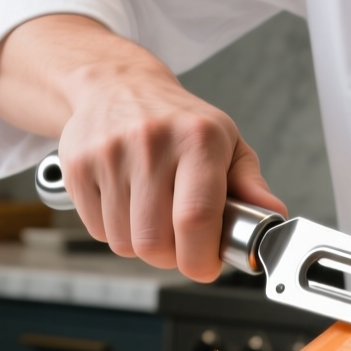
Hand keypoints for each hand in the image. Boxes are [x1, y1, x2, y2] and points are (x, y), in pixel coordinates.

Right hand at [0, 15, 284, 281]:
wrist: (116, 84)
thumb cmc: (177, 120)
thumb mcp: (225, 141)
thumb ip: (249, 184)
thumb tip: (272, 215)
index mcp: (198, 138)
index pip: (196, 218)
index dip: (201, 258)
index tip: (206, 266)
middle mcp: (152, 142)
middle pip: (156, 242)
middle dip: (173, 257)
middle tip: (181, 241)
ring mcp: (109, 154)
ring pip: (126, 243)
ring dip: (143, 245)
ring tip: (154, 216)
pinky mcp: (78, 166)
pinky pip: (97, 231)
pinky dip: (115, 231)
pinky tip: (127, 204)